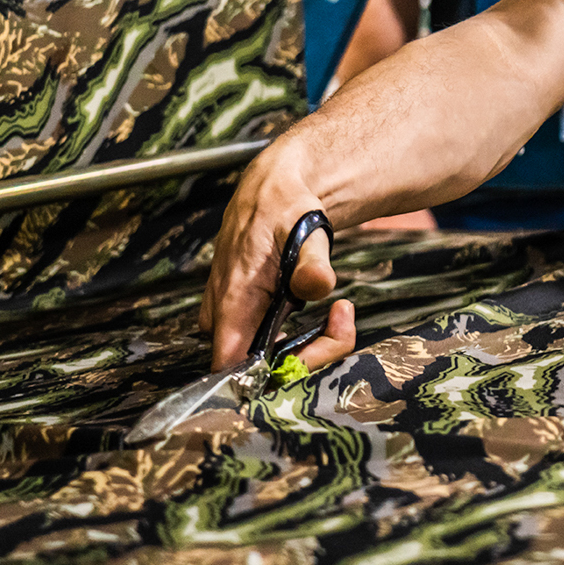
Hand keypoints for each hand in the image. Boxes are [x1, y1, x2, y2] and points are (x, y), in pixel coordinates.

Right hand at [200, 146, 357, 371]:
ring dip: (301, 346)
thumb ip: (312, 262)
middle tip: (341, 320)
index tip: (312, 352)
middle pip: (251, 367)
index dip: (271, 374)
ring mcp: (224, 312)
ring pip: (256, 356)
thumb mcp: (306, 229)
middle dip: (302, 357)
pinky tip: (318, 309)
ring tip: (338, 313)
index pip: (233, 365)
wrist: (270, 190)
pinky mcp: (234, 311)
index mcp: (233, 298)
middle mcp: (221, 312)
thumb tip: (317, 285)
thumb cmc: (286, 208)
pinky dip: (291, 334)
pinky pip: (257, 340)